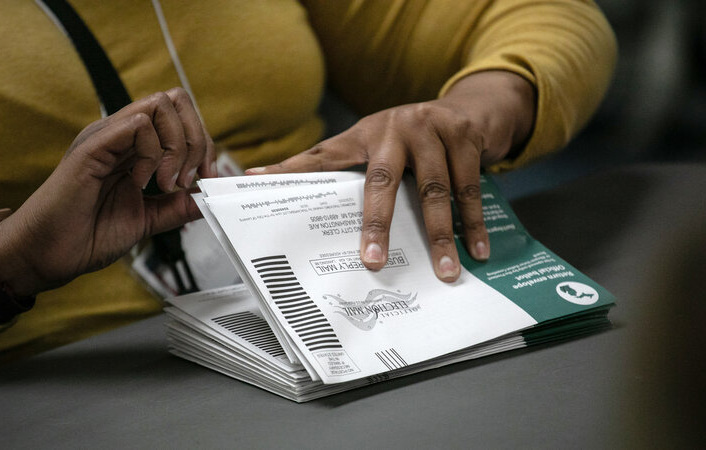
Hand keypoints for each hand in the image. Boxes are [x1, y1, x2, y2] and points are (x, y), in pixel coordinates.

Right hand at [0, 88, 215, 295]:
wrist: (48, 254)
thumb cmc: (89, 235)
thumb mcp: (149, 218)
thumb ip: (179, 206)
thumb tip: (210, 196)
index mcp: (134, 147)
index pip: (180, 116)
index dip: (203, 144)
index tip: (205, 179)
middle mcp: (120, 135)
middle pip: (175, 101)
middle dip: (196, 139)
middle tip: (187, 179)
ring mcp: (106, 137)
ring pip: (160, 106)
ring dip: (176, 146)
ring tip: (165, 183)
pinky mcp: (92, 147)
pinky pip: (137, 124)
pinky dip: (152, 153)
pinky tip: (140, 183)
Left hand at [247, 71, 534, 281]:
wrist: (470, 107)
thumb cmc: (411, 140)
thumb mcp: (376, 147)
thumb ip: (345, 172)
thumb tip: (285, 197)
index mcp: (362, 135)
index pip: (320, 156)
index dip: (287, 168)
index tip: (254, 181)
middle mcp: (393, 128)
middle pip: (382, 181)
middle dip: (378, 224)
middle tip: (374, 261)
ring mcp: (431, 129)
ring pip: (435, 190)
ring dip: (440, 235)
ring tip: (444, 270)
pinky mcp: (465, 136)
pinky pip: (470, 187)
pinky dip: (474, 223)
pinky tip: (476, 251)